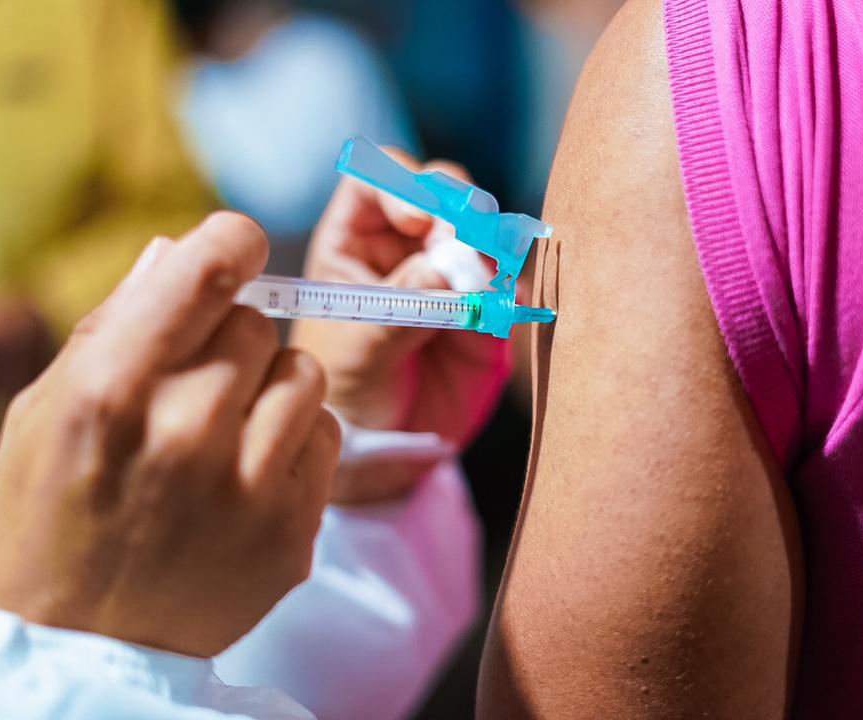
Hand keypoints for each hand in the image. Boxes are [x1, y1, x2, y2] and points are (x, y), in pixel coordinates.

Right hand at [0, 213, 340, 657]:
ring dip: (270, 386)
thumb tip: (174, 250)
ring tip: (227, 427)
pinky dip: (295, 439)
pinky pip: (326, 434)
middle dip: (229, 337)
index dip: (230, 241)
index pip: (208, 267)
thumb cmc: (49, 522)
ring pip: (304, 372)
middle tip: (195, 382)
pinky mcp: (293, 528)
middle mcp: (188, 431)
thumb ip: (111, 327)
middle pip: (257, 322)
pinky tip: (250, 469)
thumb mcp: (41, 415)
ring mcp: (248, 485)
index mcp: (112, 390)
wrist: (85, 648)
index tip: (233, 246)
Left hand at [297, 151, 510, 502]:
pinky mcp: (487, 306)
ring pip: (484, 231)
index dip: (403, 186)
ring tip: (487, 284)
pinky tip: (506, 306)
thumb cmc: (346, 391)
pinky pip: (512, 281)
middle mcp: (405, 244)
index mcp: (355, 240)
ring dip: (493, 247)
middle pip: (442, 194)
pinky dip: (515, 287)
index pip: (378, 181)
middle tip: (468, 251)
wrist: (383, 448)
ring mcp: (451, 272)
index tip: (420, 220)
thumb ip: (398, 305)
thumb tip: (445, 269)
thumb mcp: (357, 349)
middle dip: (460, 211)